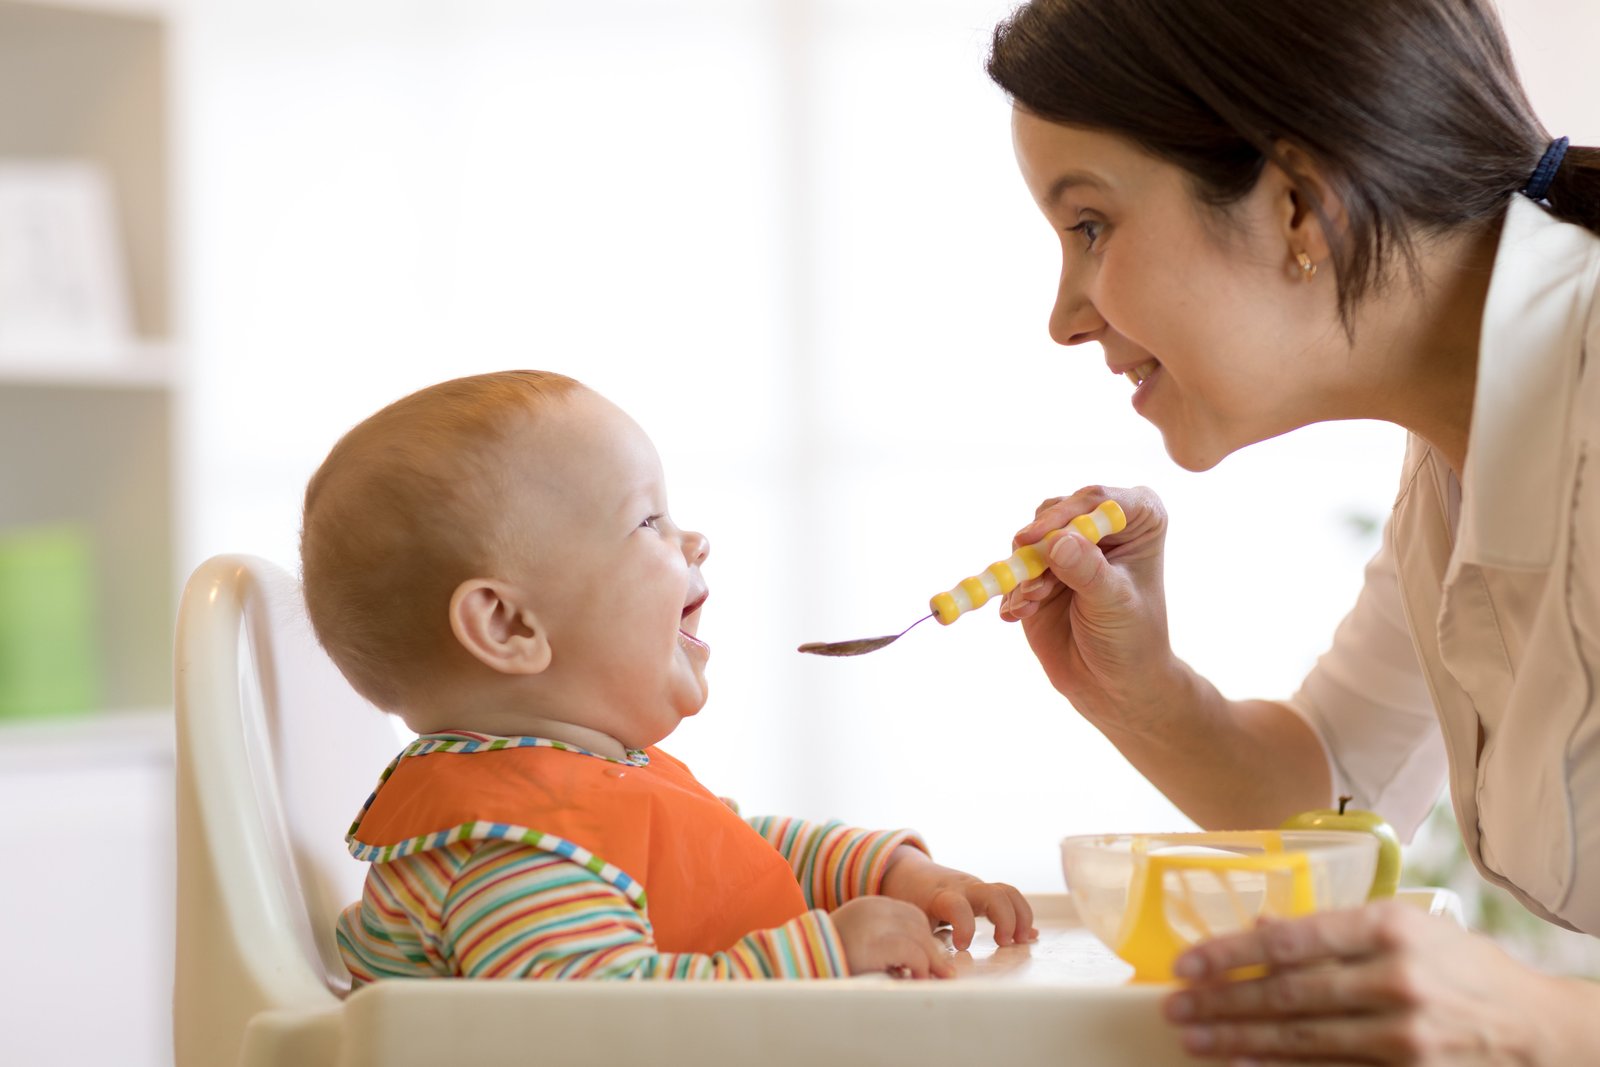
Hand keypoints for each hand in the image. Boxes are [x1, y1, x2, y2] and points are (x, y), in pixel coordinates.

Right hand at [830, 896, 954, 977]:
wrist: (797, 962)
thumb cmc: (827, 958)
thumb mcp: (857, 941)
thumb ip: (881, 942)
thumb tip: (914, 963)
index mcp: (868, 905)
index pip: (910, 914)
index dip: (926, 938)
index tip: (933, 959)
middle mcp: (872, 909)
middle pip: (918, 924)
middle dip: (933, 950)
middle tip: (942, 973)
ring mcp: (872, 924)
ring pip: (919, 938)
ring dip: (930, 962)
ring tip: (929, 980)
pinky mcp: (873, 945)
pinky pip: (912, 953)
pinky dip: (920, 968)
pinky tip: (916, 980)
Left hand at [878, 846, 1036, 949]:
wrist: (911, 875)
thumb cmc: (911, 902)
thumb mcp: (911, 923)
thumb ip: (924, 945)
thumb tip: (938, 972)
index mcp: (942, 896)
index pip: (957, 905)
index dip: (964, 926)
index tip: (962, 947)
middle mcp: (964, 889)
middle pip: (994, 893)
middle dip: (1006, 918)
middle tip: (1004, 943)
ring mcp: (978, 889)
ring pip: (1008, 892)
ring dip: (1020, 916)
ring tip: (1020, 942)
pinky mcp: (986, 893)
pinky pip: (1010, 897)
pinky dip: (1021, 915)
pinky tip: (1026, 936)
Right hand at [999, 485, 1180, 731]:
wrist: (1111, 685)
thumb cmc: (1130, 641)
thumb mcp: (1114, 604)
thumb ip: (1087, 571)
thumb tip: (1057, 540)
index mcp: (1138, 519)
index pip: (1098, 501)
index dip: (1064, 515)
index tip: (1034, 539)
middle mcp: (1103, 525)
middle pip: (1057, 512)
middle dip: (1040, 548)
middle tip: (1035, 586)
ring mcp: (1070, 546)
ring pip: (1031, 537)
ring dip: (1026, 571)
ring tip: (1035, 603)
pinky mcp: (1042, 570)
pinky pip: (1015, 566)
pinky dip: (1014, 590)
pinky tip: (1022, 615)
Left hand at [1164, 901, 1597, 1063]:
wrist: (1537, 1031)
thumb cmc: (1461, 967)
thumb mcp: (1404, 926)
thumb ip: (1332, 928)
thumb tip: (1261, 927)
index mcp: (1389, 928)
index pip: (1292, 940)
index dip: (1231, 953)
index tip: (1187, 962)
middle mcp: (1395, 980)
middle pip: (1287, 994)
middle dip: (1222, 1002)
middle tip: (1174, 1006)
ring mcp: (1404, 1036)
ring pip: (1302, 1040)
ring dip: (1239, 1041)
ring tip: (1194, 1038)